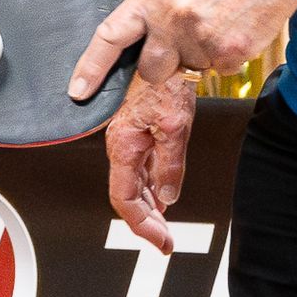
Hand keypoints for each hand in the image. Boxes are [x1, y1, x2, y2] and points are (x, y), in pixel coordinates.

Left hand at [70, 0, 296, 97]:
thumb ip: (155, 12)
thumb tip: (143, 47)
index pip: (110, 37)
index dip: (91, 67)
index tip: (78, 92)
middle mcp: (171, 19)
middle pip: (151, 71)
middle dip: (164, 64)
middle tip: (187, 36)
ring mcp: (200, 39)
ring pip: (189, 71)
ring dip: (200, 55)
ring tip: (219, 20)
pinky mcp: (229, 54)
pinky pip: (218, 70)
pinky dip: (226, 56)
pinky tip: (236, 27)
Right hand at [106, 74, 197, 252]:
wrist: (166, 54)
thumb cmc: (167, 80)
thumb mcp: (175, 126)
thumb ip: (170, 165)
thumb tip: (168, 198)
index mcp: (123, 145)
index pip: (125, 199)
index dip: (142, 225)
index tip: (162, 241)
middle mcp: (121, 145)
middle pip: (127, 196)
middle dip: (147, 222)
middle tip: (166, 241)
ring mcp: (128, 139)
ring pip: (133, 184)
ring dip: (149, 208)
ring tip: (165, 226)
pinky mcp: (138, 132)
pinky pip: (140, 169)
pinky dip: (151, 189)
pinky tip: (162, 197)